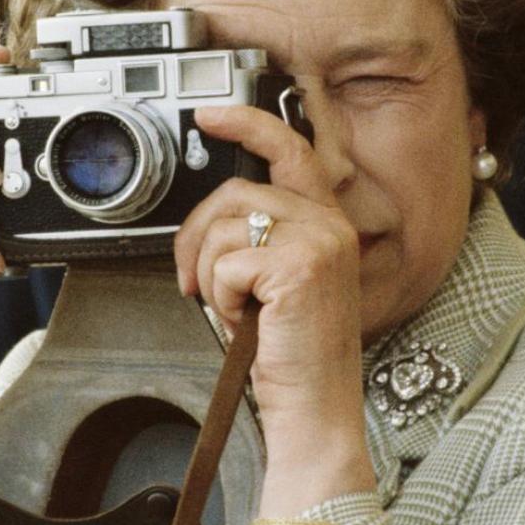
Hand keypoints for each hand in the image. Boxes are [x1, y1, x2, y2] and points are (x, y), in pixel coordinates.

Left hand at [174, 104, 375, 516]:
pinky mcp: (298, 267)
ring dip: (211, 274)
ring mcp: (318, 243)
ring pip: (225, 227)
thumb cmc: (291, 356)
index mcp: (328, 224)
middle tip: (194, 279)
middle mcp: (330, 226)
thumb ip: (259, 240)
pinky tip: (245, 320)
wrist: (314, 410)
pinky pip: (226, 263)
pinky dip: (220, 298)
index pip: (291, 150)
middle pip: (235, 191)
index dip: (248, 123)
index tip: (210, 114)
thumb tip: (212, 218)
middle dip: (197, 235)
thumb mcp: (275, 284)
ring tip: (235, 309)